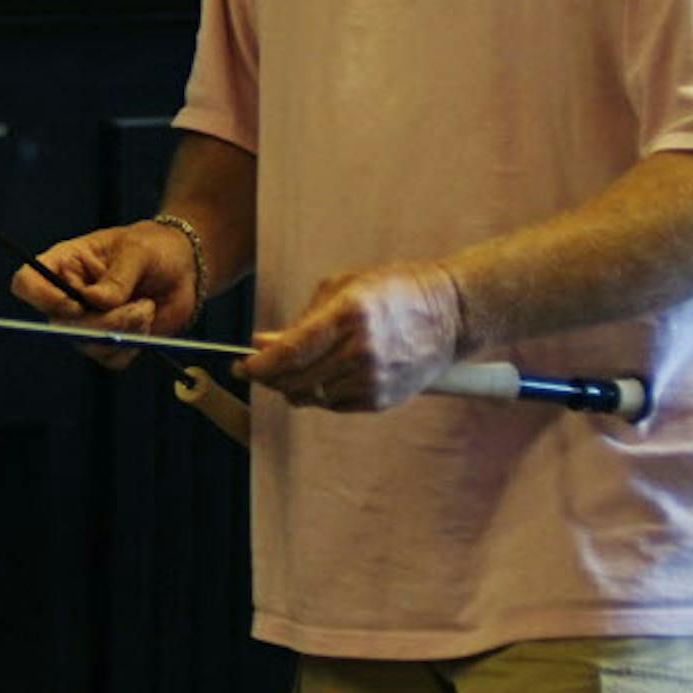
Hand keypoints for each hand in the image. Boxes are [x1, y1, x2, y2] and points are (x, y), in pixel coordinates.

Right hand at [9, 219, 198, 369]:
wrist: (185, 268)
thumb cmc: (154, 247)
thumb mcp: (138, 251)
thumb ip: (118, 277)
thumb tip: (96, 301)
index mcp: (63, 264)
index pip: (27, 283)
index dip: (41, 297)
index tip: (75, 304)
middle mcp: (67, 296)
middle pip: (60, 323)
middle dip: (104, 322)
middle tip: (139, 307)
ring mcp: (87, 322)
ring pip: (88, 343)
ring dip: (125, 330)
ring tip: (146, 306)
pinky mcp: (108, 342)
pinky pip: (112, 357)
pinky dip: (134, 344)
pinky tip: (146, 320)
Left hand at [237, 263, 461, 411]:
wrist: (452, 314)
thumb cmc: (392, 290)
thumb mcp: (341, 288)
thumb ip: (300, 321)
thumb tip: (260, 345)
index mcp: (349, 316)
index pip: (290, 353)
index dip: (258, 365)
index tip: (240, 365)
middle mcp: (362, 352)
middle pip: (295, 380)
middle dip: (267, 378)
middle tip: (254, 369)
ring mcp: (375, 379)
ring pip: (311, 396)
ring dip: (292, 386)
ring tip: (290, 368)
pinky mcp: (384, 399)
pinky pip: (334, 405)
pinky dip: (319, 394)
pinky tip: (322, 375)